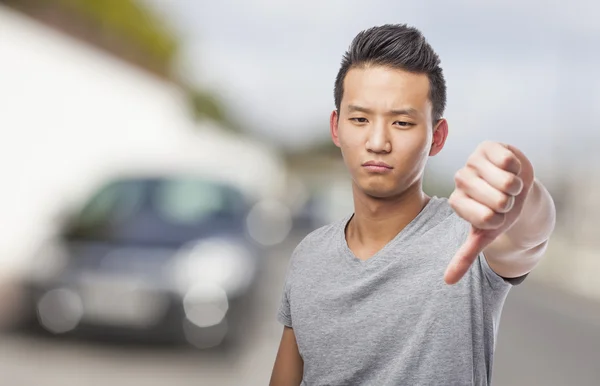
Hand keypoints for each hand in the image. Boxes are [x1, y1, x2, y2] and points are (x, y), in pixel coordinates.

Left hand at [444, 141, 534, 284]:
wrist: (514, 187)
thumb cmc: (497, 212)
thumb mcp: (483, 235)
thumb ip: (464, 256)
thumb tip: (447, 282)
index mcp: (457, 202)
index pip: (486, 219)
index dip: (500, 220)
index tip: (495, 215)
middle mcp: (460, 180)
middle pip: (499, 201)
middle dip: (510, 203)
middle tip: (503, 199)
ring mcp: (472, 161)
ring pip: (507, 182)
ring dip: (516, 187)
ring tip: (508, 186)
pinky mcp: (487, 146)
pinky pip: (510, 161)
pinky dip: (518, 169)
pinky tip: (509, 168)